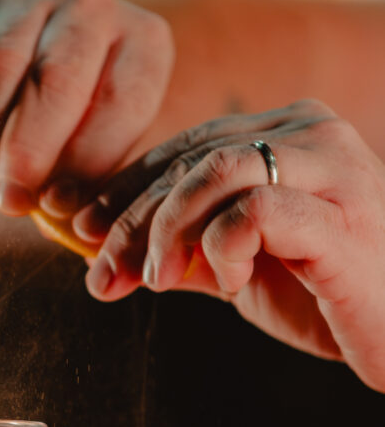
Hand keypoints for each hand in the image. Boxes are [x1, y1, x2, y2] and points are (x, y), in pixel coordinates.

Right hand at [0, 0, 174, 217]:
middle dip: (29, 150)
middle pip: (56, 77)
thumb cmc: (85, 125)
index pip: (120, 99)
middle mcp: (91, 5)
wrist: (44, 60)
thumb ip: (97, 183)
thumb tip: (80, 237)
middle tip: (7, 203)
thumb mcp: (110, 149)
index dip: (88, 157)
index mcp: (144, 41)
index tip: (58, 206)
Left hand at [71, 101, 384, 390]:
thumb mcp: (236, 263)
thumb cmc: (325, 295)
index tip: (82, 228)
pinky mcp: (344, 217)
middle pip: (190, 159)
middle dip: (131, 221)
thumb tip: (100, 254)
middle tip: (103, 274)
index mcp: (287, 130)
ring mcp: (335, 168)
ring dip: (168, 230)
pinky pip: (254, 210)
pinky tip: (230, 282)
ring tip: (159, 281)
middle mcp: (312, 132)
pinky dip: (222, 247)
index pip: (185, 146)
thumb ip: (178, 247)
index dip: (125, 189)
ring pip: (214, 169)